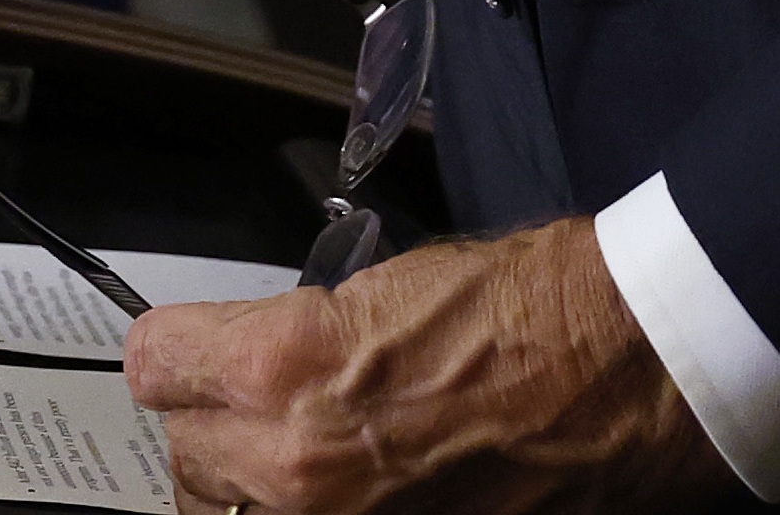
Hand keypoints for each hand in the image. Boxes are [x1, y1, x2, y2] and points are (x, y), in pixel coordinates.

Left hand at [127, 219, 725, 514]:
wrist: (626, 371)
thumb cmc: (527, 311)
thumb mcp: (381, 288)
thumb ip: (291, 337)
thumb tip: (243, 367)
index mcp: (283, 366)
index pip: (154, 363)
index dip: (184, 348)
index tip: (200, 349)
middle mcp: (292, 466)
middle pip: (184, 451)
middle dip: (223, 422)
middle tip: (275, 402)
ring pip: (228, 511)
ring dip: (259, 485)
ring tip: (322, 453)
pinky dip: (318, 511)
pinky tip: (365, 484)